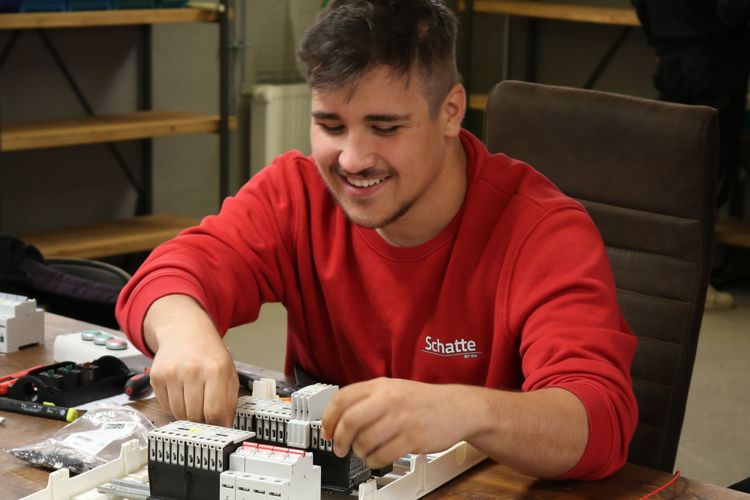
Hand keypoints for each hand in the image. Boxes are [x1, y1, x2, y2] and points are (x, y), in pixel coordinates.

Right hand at [145, 295, 238, 426]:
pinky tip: (180, 390)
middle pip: (194, 415)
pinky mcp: (156, 376)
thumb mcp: (228, 373)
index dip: (216, 424)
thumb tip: (225, 426)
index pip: (214, 411)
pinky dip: (173, 404)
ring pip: (178, 413)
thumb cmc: (209, 354)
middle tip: (204, 411)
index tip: (217, 426)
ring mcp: (172, 373)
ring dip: (186, 413)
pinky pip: (165, 405)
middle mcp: (192, 371)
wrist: (185, 332)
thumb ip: (229, 400)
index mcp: (215, 370)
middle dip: (201, 419)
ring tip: (193, 398)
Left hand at [321, 378, 474, 468]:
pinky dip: (373, 461)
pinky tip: (376, 458)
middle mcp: (389, 399)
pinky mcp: (412, 439)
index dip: (328, 417)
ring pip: (364, 441)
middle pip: (350, 421)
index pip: (342, 398)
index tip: (326, 431)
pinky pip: (382, 455)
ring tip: (363, 452)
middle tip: (339, 447)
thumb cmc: (423, 400)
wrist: (458, 407)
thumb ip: (368, 399)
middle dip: (339, 439)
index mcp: (381, 385)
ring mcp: (401, 419)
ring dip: (358, 452)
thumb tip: (338, 418)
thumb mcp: (394, 388)